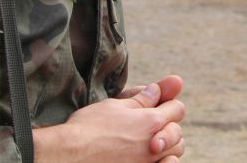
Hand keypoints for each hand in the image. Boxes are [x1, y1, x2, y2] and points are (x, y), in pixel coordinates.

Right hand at [34, 81, 185, 161]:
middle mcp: (154, 144)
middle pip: (178, 133)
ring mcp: (147, 162)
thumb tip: (158, 90)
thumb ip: (141, 100)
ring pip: (174, 153)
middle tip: (155, 126)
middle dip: (171, 126)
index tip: (161, 105)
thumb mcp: (114, 106)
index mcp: (150, 121)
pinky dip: (164, 162)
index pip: (177, 109)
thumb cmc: (87, 128)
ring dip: (169, 146)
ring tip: (153, 142)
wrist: (68, 156)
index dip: (170, 104)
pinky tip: (150, 157)